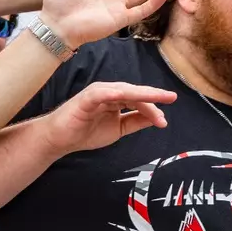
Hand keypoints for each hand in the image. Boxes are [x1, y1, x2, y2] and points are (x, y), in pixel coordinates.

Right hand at [42, 82, 175, 155]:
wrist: (60, 140)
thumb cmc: (85, 132)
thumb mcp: (118, 129)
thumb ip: (135, 122)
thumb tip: (156, 118)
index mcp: (115, 99)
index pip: (138, 100)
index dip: (153, 108)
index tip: (164, 121)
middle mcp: (107, 93)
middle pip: (134, 93)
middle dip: (153, 95)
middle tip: (171, 98)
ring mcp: (96, 94)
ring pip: (122, 91)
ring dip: (140, 94)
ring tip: (156, 97)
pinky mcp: (85, 100)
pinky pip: (100, 94)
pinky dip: (113, 93)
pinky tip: (126, 95)